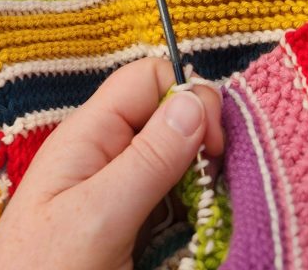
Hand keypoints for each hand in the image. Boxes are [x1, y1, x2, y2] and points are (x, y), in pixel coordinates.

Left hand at [0, 58, 223, 269]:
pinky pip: (171, 199)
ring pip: (175, 160)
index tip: (214, 147)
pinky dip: (192, 208)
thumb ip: (148, 158)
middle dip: (201, 142)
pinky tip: (200, 228)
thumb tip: (196, 99)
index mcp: (90, 134)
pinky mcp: (128, 225)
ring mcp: (117, 190)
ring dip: (201, 179)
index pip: (148, 79)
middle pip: (167, 118)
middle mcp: (104, 153)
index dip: (188, 97)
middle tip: (217, 184)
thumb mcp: (99, 215)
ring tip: (213, 209)